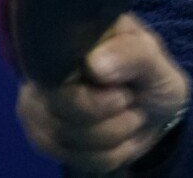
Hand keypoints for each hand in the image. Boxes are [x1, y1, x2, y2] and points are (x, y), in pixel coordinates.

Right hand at [16, 13, 190, 172]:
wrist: (153, 111)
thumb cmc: (151, 77)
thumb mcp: (155, 60)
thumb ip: (132, 54)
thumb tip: (93, 64)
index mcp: (71, 36)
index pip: (56, 66)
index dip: (91, 93)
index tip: (122, 92)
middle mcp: (43, 66)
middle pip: (60, 106)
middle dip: (109, 113)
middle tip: (128, 99)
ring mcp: (36, 102)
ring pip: (64, 136)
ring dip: (111, 135)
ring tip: (124, 115)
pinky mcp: (41, 135)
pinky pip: (71, 157)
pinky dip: (105, 154)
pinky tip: (115, 136)